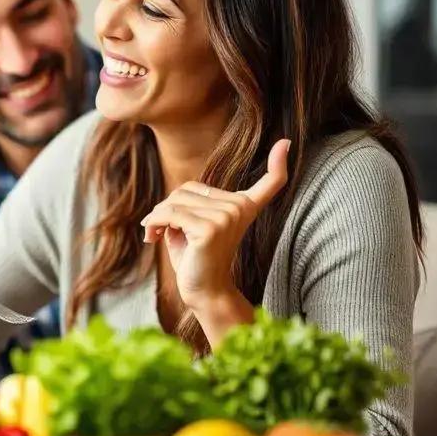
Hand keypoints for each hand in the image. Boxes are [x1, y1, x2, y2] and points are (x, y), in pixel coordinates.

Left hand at [141, 139, 290, 308]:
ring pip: (174, 201)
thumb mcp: (193, 225)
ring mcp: (227, 217)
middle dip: (166, 207)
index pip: (268, 183)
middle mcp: (240, 208)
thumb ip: (188, 205)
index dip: (278, 164)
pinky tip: (151, 237)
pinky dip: (153, 223)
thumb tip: (166, 206)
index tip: (285, 143)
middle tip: (158, 227)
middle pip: (186, 188)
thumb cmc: (195, 259)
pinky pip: (169, 214)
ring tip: (154, 233)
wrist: (202, 292)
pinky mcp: (211, 229)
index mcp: (243, 207)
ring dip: (156, 216)